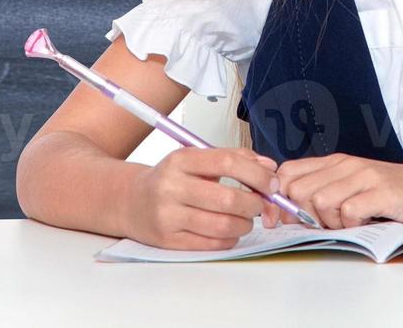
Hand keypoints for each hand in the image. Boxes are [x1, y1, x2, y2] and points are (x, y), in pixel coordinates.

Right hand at [122, 148, 281, 250]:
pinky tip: (228, 230)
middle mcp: (171, 187)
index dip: (257, 174)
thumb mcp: (195, 160)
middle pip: (228, 198)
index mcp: (180, 160)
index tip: (271, 183)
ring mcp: (168, 216)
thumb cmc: (170, 180)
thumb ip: (233, 158)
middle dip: (254, 204)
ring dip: (245, 224)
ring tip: (244, 218)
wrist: (130, 201)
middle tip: (260, 205)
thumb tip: (268, 166)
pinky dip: (230, 238)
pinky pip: (213, 244)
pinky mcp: (169, 240)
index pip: (227, 163)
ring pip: (224, 225)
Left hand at [269, 154, 402, 228]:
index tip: (286, 219)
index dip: (279, 199)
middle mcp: (346, 165)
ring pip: (320, 202)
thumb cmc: (395, 196)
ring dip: (330, 223)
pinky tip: (366, 223)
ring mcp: (365, 176)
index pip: (286, 173)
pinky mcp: (382, 192)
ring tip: (350, 224)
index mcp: (334, 163)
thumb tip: (286, 215)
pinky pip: (348, 211)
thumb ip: (323, 193)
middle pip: (298, 190)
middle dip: (305, 215)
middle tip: (327, 225)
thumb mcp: (354, 188)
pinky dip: (351, 225)